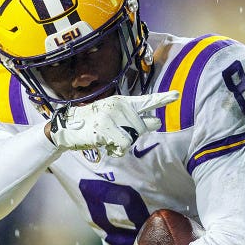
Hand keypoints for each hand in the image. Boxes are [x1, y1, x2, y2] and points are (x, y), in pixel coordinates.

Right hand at [49, 91, 178, 156]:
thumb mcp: (114, 116)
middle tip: (116, 134)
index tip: (176, 95)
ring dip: (122, 143)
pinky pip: (123, 145)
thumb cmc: (93, 124)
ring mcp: (112, 117)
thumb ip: (135, 119)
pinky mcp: (105, 128)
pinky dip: (116, 149)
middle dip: (133, 135)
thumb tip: (157, 122)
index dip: (162, 99)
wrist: (67, 127)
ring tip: (107, 137)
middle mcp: (119, 106)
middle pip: (142, 127)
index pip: (146, 100)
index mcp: (123, 101)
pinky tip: (105, 144)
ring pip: (132, 138)